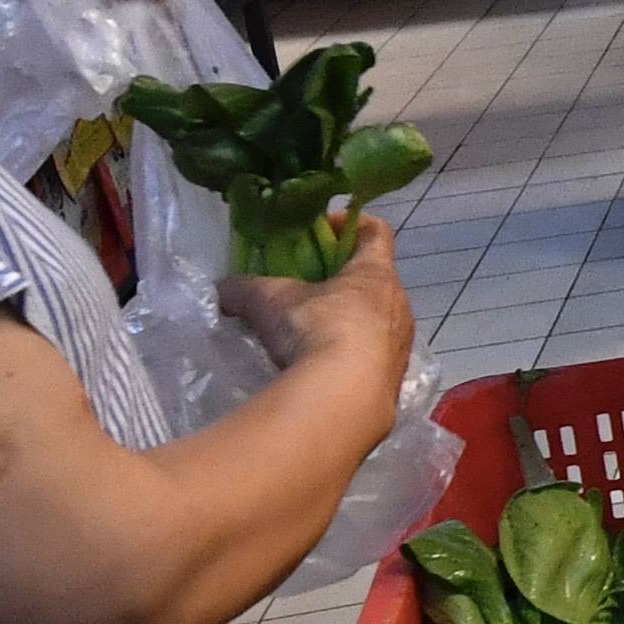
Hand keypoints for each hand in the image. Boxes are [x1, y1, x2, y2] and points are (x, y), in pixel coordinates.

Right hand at [224, 216, 412, 385]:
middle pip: (376, 280)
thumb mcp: (268, 301)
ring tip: (311, 334)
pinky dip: (353, 357)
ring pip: (378, 321)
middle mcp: (399, 305)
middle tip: (308, 287)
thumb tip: (223, 290)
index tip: (322, 229)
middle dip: (343, 280)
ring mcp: (401, 346)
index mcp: (376, 273)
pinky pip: (375, 358)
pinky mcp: (395, 381)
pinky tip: (322, 368)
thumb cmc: (315, 330)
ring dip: (350, 322)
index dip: (351, 224)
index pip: (376, 231)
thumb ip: (243, 289)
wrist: (344, 399)